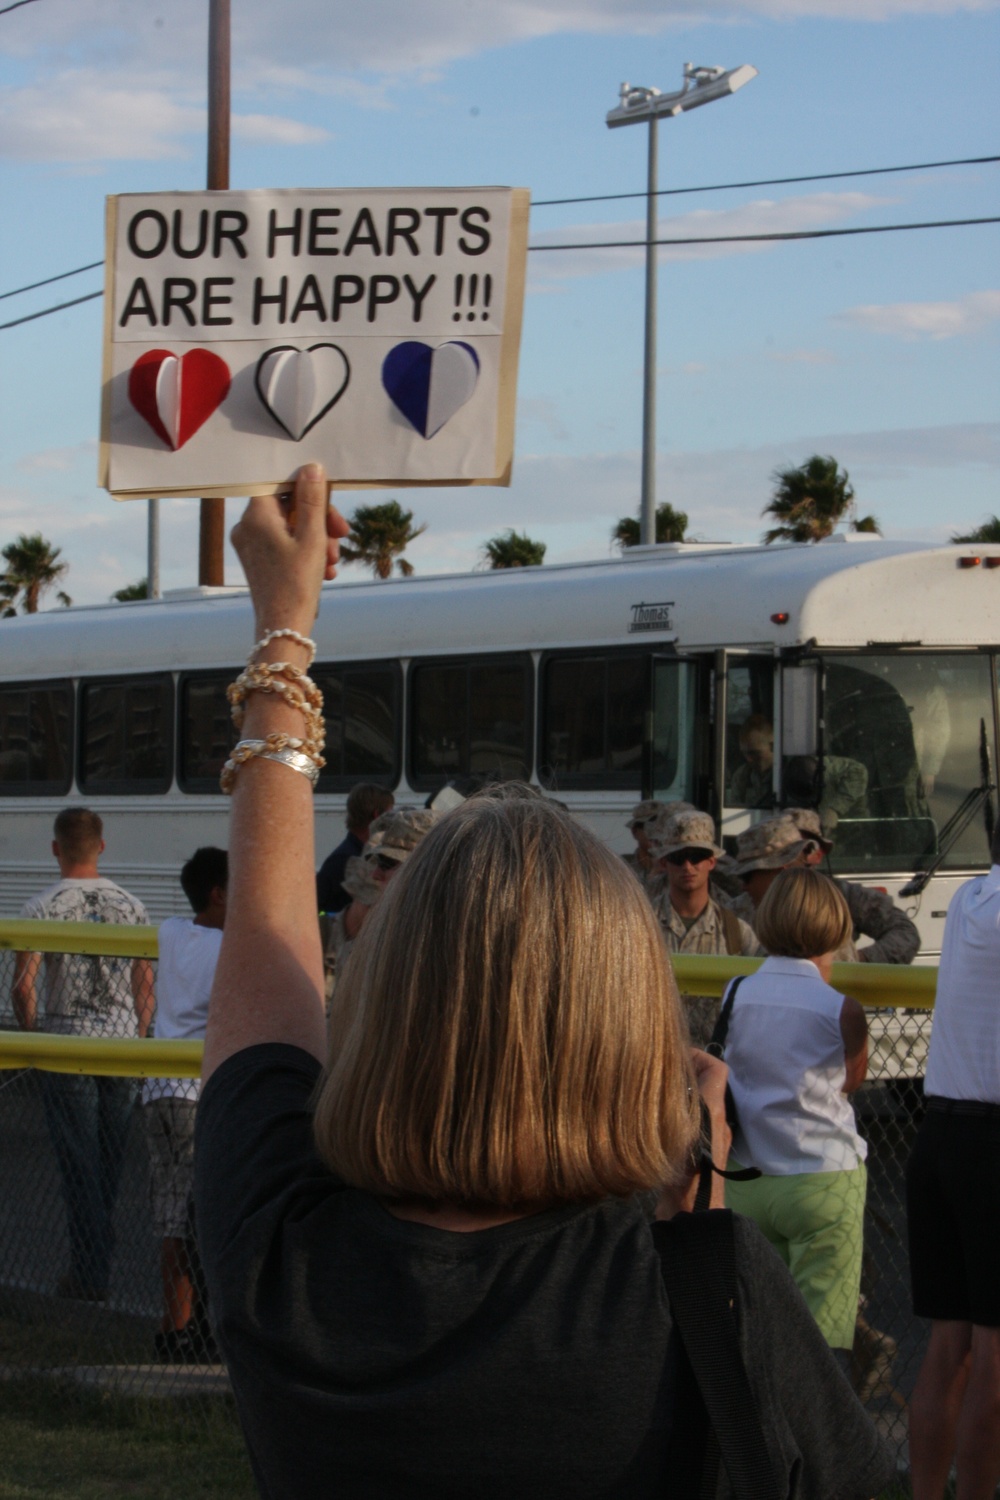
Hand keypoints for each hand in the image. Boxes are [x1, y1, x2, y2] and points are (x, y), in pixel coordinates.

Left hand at [231, 464, 349, 637]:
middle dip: (319, 521)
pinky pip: (284, 545)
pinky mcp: (257, 562)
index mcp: (256, 515)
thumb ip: (312, 500)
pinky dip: (305, 552)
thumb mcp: (312, 536)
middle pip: (288, 508)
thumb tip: (311, 468)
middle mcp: (246, 527)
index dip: (311, 493)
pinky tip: (323, 570)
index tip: (332, 508)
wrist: (283, 628)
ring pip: (290, 528)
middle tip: (341, 536)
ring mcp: (250, 546)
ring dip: (317, 540)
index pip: (283, 486)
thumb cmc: (297, 583)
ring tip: (332, 561)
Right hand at [654, 1047, 731, 1218]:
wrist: (692, 1214)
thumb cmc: (688, 1168)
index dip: (698, 1055)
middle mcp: (716, 1122)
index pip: (717, 1069)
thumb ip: (675, 1097)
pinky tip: (650, 1124)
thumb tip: (665, 1071)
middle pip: (705, 1086)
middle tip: (653, 1073)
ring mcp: (709, 1141)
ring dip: (677, 1097)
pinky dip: (673, 1119)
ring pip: (696, 1107)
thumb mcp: (680, 1126)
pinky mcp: (698, 1157)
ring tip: (648, 1095)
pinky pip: (688, 1127)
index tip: (673, 1054)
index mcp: (714, 1110)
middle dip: (682, 1075)